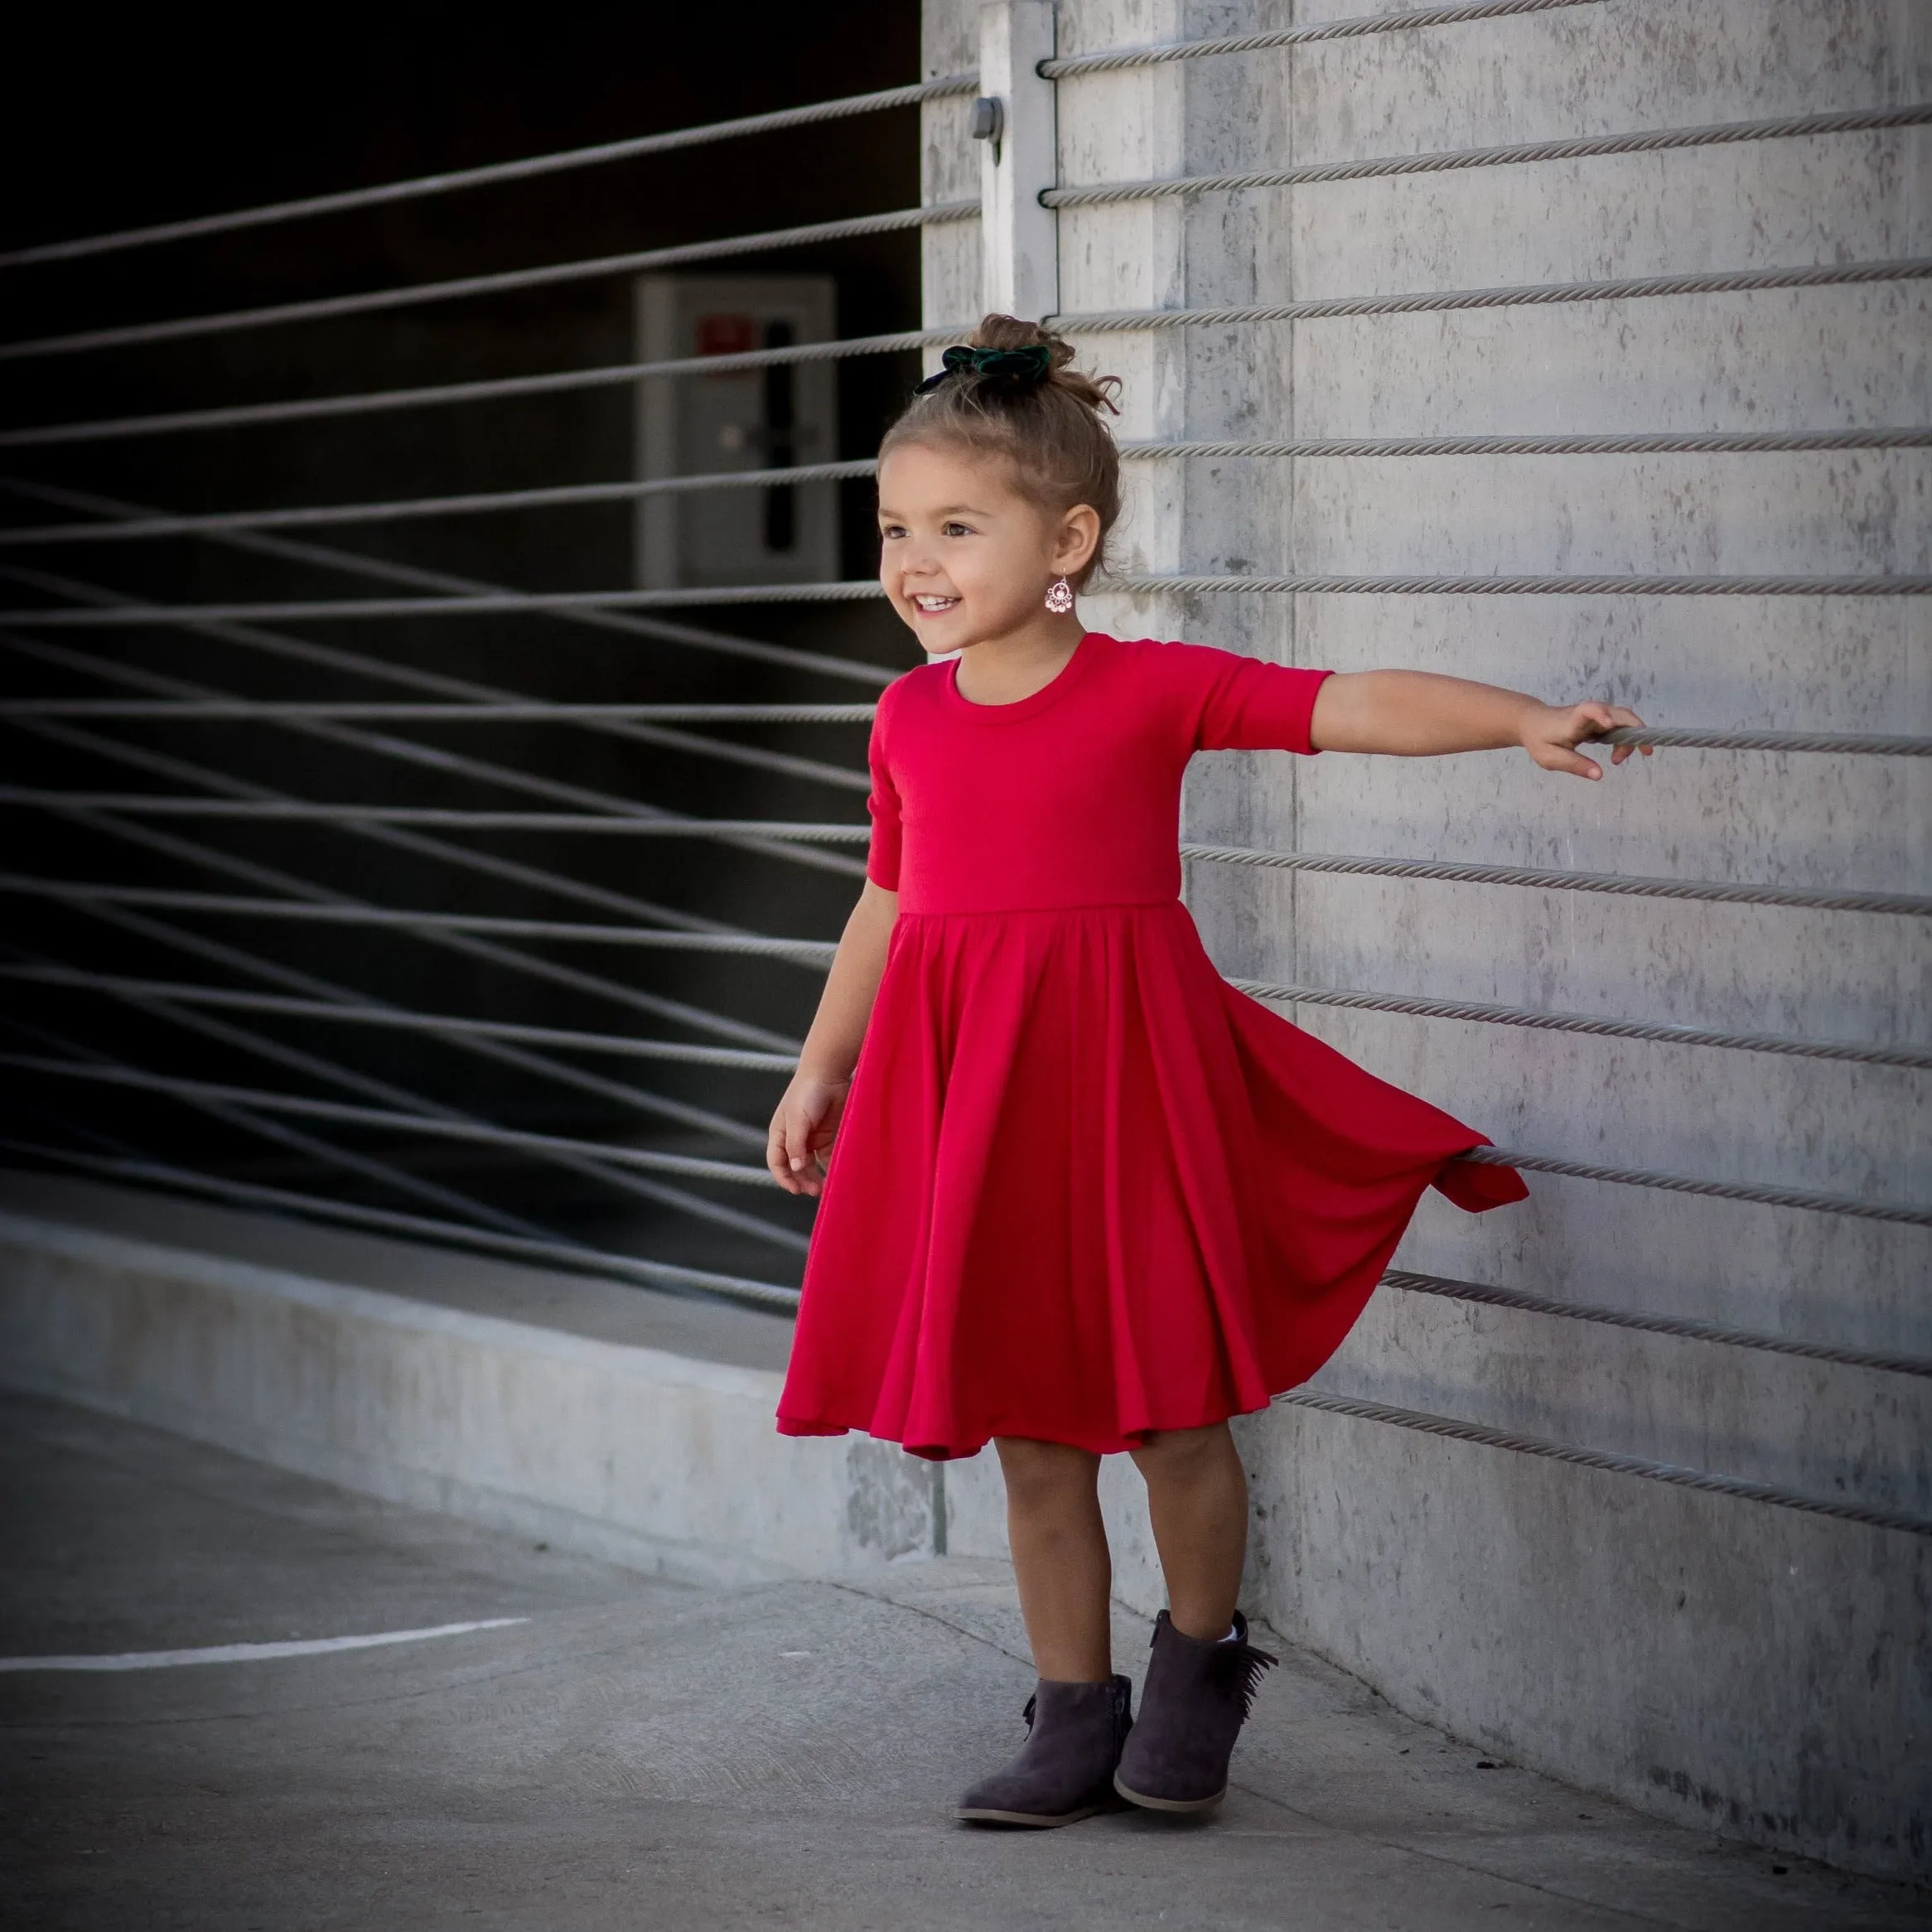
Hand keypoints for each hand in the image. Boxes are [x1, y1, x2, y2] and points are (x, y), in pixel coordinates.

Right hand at [766, 1072, 849, 1196]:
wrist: (828, 1073)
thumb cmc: (807, 1093)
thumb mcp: (797, 1120)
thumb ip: (796, 1145)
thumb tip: (796, 1169)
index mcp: (779, 1134)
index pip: (777, 1163)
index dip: (784, 1178)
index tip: (795, 1190)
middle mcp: (793, 1139)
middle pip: (795, 1168)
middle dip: (801, 1181)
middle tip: (813, 1191)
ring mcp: (811, 1138)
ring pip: (811, 1166)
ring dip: (815, 1178)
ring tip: (823, 1188)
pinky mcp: (827, 1136)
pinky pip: (827, 1157)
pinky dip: (830, 1167)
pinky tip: (836, 1173)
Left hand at [1520, 701, 1652, 779]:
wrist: (1533, 722)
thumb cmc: (1540, 739)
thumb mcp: (1550, 758)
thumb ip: (1574, 765)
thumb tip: (1599, 775)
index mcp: (1573, 719)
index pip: (1588, 710)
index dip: (1601, 714)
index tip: (1608, 725)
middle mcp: (1589, 713)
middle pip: (1620, 714)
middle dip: (1635, 731)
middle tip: (1644, 754)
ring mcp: (1597, 715)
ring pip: (1624, 720)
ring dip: (1631, 738)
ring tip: (1618, 760)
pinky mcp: (1600, 719)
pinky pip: (1620, 725)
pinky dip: (1625, 738)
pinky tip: (1618, 754)